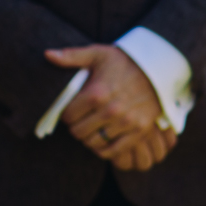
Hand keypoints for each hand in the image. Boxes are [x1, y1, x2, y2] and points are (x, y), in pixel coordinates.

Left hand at [46, 44, 177, 169]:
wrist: (158, 69)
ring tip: (89, 128)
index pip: (68, 115)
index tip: (69, 110)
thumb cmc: (124, 61)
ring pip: (94, 142)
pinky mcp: (139, 131)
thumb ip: (71, 56)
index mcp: (97, 92)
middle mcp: (111, 110)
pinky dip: (104, 149)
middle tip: (78, 120)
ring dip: (88, 138)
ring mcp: (126, 122)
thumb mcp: (97, 53)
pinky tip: (101, 139)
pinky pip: (114, 151)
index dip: (65, 114)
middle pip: (78, 131)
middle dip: (75, 126)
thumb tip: (47, 55)